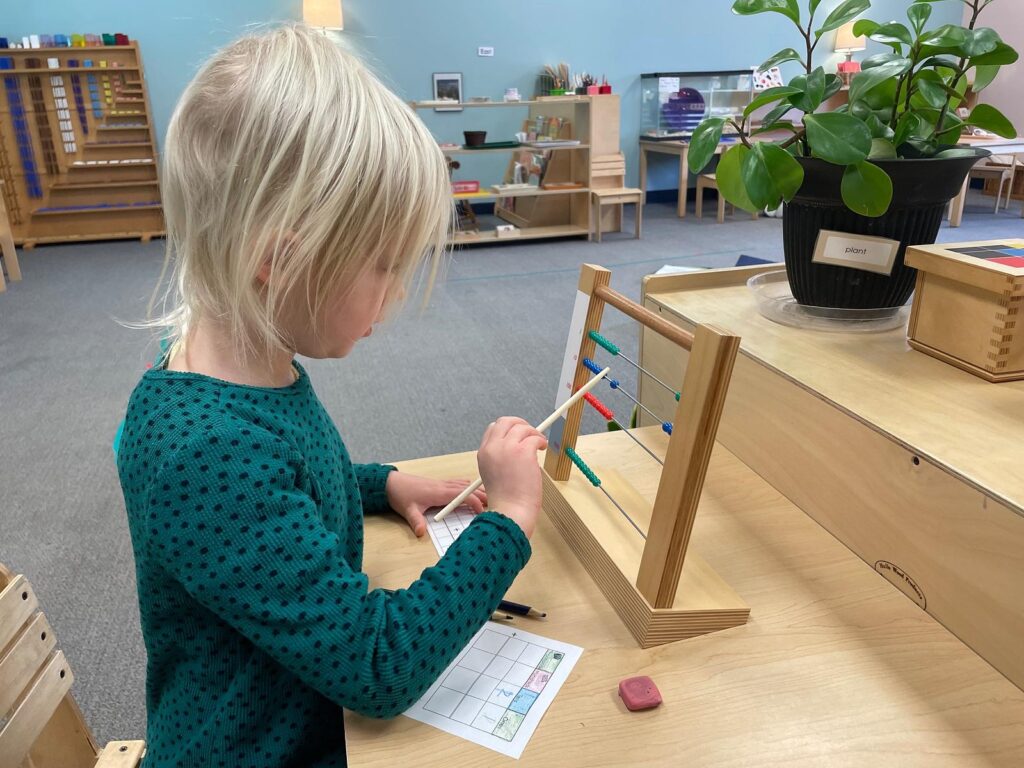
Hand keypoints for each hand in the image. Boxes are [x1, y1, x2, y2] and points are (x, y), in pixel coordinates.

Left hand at [385, 472, 487, 536]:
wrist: (391, 482)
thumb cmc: (400, 495)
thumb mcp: (408, 510)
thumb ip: (416, 521)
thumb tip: (421, 534)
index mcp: (439, 492)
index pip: (463, 496)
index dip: (474, 502)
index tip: (482, 512)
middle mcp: (443, 486)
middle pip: (467, 489)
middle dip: (482, 495)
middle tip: (496, 503)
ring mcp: (442, 483)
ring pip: (464, 485)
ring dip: (476, 490)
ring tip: (489, 496)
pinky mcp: (439, 484)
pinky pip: (457, 483)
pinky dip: (467, 486)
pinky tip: (471, 488)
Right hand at [476, 417, 547, 538]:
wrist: (510, 511)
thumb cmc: (506, 499)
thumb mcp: (492, 473)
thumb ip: (499, 457)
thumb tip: (516, 445)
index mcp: (484, 453)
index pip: (493, 428)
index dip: (508, 429)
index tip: (518, 434)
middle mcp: (493, 447)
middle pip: (506, 421)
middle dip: (520, 424)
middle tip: (530, 433)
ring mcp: (508, 448)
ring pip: (523, 428)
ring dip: (533, 434)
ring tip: (539, 444)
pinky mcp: (523, 452)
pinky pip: (534, 437)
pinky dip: (540, 441)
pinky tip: (542, 448)